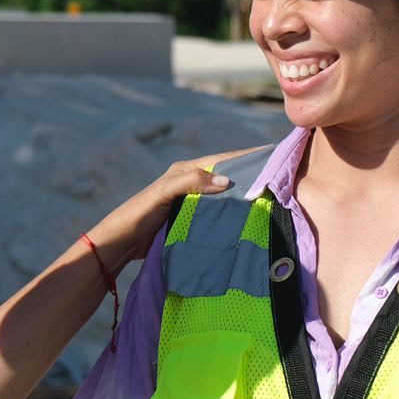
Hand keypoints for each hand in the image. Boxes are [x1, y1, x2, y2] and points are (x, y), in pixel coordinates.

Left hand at [84, 148, 263, 272]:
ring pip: (224, 197)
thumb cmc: (137, 215)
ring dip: (243, 199)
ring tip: (271, 201)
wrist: (119, 244)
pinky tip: (248, 222)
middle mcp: (190, 184)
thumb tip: (226, 180)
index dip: (246, 156)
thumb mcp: (162, 194)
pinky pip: (216, 215)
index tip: (272, 154)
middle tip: (280, 180)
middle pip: (226, 177)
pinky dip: (231, 216)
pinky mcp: (191, 221)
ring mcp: (192, 203)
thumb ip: (190, 183)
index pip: (222, 160)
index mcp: (184, 171)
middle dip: (250, 177)